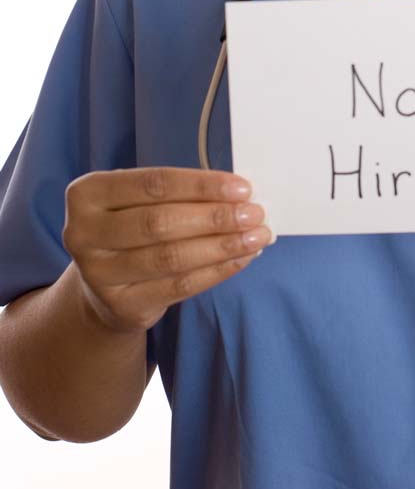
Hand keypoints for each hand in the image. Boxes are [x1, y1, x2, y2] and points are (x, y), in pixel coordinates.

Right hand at [62, 167, 274, 332]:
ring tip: (257, 236)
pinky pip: (180, 285)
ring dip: (223, 245)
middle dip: (216, 217)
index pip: (154, 184)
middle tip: (255, 214)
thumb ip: (181, 195)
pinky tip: (243, 258)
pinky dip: (218, 270)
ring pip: (172, 257)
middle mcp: (83, 232)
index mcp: (88, 193)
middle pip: (161, 222)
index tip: (243, 188)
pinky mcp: (121, 304)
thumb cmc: (134, 231)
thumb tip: (241, 196)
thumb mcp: (142, 203)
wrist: (104, 288)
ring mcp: (98, 273)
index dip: (202, 185)